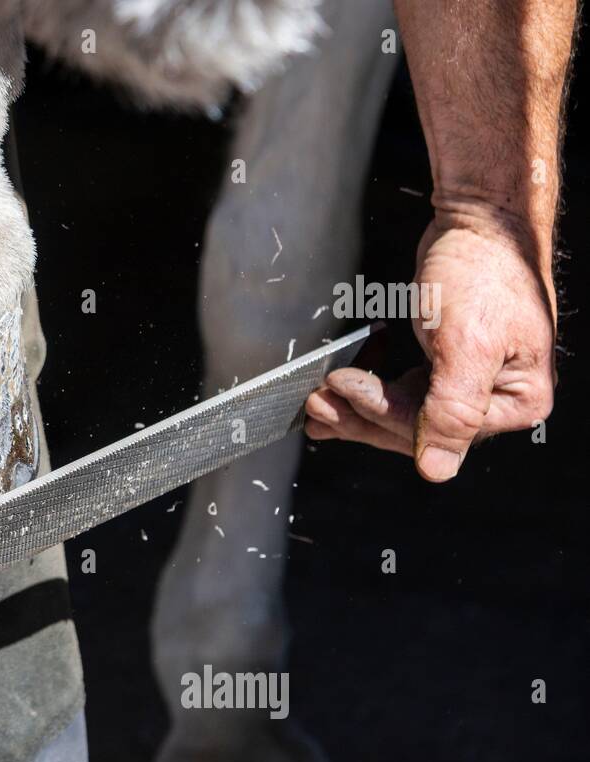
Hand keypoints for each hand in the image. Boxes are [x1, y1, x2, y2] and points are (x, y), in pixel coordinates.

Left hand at [305, 211, 556, 480]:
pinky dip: (368, 390)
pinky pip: (400, 392)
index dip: (382, 414)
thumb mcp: (465, 344)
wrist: (480, 221)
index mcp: (515, 402)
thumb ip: (451, 411)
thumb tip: (437, 470)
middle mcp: (495, 400)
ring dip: (356, 409)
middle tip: (317, 403)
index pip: (435, 431)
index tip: (341, 388)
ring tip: (318, 401)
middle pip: (415, 429)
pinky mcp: (441, 368)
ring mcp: (467, 384)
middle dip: (360, 416)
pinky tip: (340, 389)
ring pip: (401, 414)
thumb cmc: (483, 270)